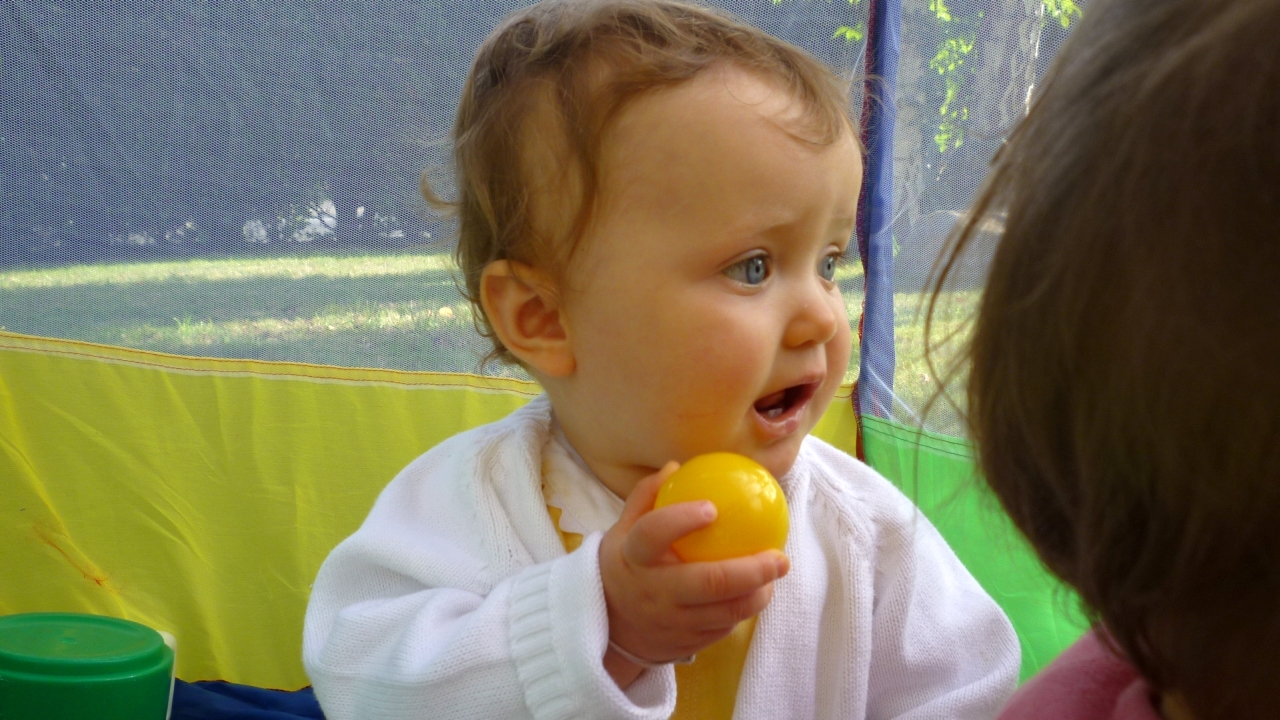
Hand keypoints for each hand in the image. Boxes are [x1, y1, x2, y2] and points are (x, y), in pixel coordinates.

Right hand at [598, 462, 789, 686]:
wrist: (611, 627)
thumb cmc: (626, 566)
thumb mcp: (624, 530)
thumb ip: (647, 497)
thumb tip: (676, 466)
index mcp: (634, 556)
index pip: (653, 533)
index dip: (681, 519)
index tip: (712, 507)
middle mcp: (653, 591)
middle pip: (708, 583)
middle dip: (751, 570)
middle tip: (779, 556)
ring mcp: (670, 622)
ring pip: (724, 612)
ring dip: (757, 594)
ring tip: (776, 572)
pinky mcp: (685, 644)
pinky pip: (723, 628)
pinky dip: (744, 609)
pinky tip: (759, 590)